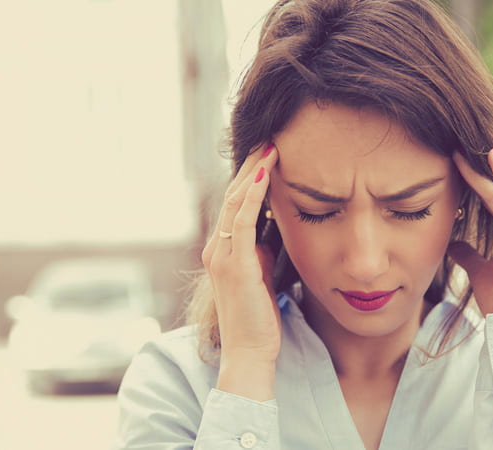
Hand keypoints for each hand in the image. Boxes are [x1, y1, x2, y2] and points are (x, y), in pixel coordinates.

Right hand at [202, 143, 280, 362]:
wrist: (251, 353)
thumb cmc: (261, 319)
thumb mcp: (264, 276)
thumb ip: (264, 251)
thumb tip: (276, 227)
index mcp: (223, 250)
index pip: (236, 203)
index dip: (251, 176)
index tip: (269, 152)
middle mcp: (216, 248)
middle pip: (233, 195)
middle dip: (251, 165)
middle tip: (269, 137)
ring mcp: (222, 255)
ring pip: (235, 201)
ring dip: (253, 171)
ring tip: (269, 145)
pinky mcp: (234, 264)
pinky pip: (241, 220)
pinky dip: (253, 194)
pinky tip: (266, 173)